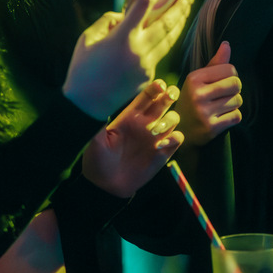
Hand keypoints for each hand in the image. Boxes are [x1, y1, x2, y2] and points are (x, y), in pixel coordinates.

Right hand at [63, 0, 194, 119]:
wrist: (84, 106)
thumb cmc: (81, 70)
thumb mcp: (87, 39)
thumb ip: (108, 22)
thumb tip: (124, 15)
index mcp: (123, 38)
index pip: (146, 3)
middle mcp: (139, 51)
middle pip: (168, 22)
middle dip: (180, 5)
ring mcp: (147, 65)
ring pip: (170, 38)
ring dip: (179, 21)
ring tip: (186, 7)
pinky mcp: (149, 76)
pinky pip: (161, 52)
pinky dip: (166, 39)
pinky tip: (168, 30)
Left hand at [82, 79, 183, 197]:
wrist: (105, 186)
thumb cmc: (97, 160)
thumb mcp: (94, 141)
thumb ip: (97, 123)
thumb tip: (97, 104)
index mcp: (130, 116)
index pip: (146, 96)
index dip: (155, 88)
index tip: (159, 86)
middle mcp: (146, 123)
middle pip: (164, 102)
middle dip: (170, 95)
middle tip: (169, 95)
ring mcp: (156, 137)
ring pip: (174, 118)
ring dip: (169, 120)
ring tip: (155, 131)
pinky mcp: (163, 152)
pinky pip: (177, 138)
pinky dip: (174, 138)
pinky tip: (160, 145)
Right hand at [178, 41, 242, 146]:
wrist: (180, 130)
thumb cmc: (193, 99)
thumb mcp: (199, 79)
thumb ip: (215, 62)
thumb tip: (227, 44)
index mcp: (194, 78)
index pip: (230, 69)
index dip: (231, 75)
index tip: (223, 82)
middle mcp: (197, 94)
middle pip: (236, 84)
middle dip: (235, 89)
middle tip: (225, 94)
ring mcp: (204, 112)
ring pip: (238, 101)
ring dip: (234, 103)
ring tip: (221, 106)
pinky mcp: (211, 128)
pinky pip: (237, 116)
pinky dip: (233, 116)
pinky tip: (221, 117)